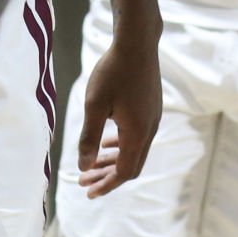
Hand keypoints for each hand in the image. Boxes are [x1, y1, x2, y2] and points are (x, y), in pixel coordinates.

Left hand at [77, 28, 161, 197]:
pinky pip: (139, 137)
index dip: (107, 185)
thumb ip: (89, 139)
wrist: (137, 43)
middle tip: (84, 182)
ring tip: (92, 165)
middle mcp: (149, 129)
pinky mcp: (152, 108)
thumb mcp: (94, 106)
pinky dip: (122, 146)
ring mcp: (153, 118)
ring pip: (135, 150)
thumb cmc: (113, 72)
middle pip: (132, 165)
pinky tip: (108, 141)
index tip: (88, 193)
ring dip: (114, 161)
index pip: (124, 171)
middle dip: (108, 177)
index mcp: (137, 133)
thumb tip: (83, 167)